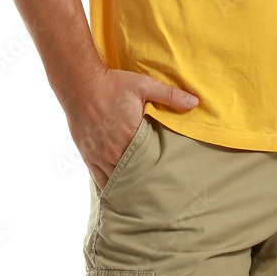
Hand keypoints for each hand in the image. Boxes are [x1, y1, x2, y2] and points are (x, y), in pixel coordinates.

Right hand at [62, 67, 197, 188]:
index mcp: (131, 135)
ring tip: (143, 190)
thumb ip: (170, 96)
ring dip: (129, 183)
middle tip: (159, 187)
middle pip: (134, 174)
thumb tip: (195, 102)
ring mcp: (99, 156)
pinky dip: (110, 185)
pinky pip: (99, 179)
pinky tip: (120, 190)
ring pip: (117, 179)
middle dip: (146, 179)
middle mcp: (114, 150)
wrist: (81, 85)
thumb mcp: (145, 85)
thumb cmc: (113, 85)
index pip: (150, 161)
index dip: (160, 168)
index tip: (170, 173)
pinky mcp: (88, 156)